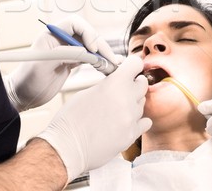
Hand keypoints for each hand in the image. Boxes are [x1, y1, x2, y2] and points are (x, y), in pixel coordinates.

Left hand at [4, 15, 122, 110]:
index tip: (93, 48)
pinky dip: (100, 62)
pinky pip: (90, 58)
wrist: (22, 96)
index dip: (87, 32)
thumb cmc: (27, 79)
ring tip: (114, 65)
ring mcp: (68, 50)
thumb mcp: (43, 65)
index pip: (76, 23)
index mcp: (52, 34)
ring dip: (103, 54)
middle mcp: (62, 39)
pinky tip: (108, 68)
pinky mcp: (72, 61)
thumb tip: (87, 51)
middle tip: (110, 60)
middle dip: (101, 46)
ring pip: (91, 46)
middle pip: (88, 35)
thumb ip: (64, 54)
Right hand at [38, 55, 150, 181]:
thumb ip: (108, 84)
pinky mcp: (132, 135)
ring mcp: (131, 118)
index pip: (136, 63)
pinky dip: (137, 121)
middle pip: (143, 84)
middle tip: (123, 89)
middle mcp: (126, 98)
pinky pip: (145, 122)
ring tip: (115, 111)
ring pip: (141, 104)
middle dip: (134, 84)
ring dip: (132, 104)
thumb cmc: (71, 119)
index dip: (132, 65)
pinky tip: (125, 122)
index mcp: (114, 83)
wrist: (67, 146)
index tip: (130, 69)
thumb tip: (118, 81)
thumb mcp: (87, 92)